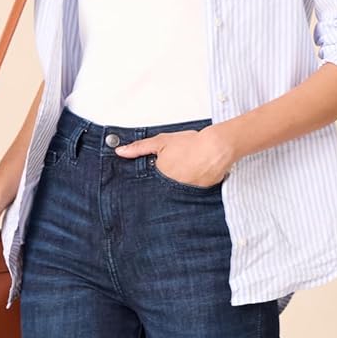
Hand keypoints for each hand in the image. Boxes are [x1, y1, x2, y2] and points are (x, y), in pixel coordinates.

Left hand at [115, 125, 235, 186]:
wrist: (217, 148)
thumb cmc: (190, 143)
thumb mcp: (161, 141)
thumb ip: (139, 147)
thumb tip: (120, 152)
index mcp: (159, 175)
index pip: (148, 185)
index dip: (151, 180)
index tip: (153, 177)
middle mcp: (170, 188)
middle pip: (162, 190)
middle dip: (164, 185)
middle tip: (174, 172)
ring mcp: (185, 193)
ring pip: (176, 194)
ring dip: (178, 187)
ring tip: (186, 174)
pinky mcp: (199, 196)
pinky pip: (191, 195)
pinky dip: (191, 187)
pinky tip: (196, 178)